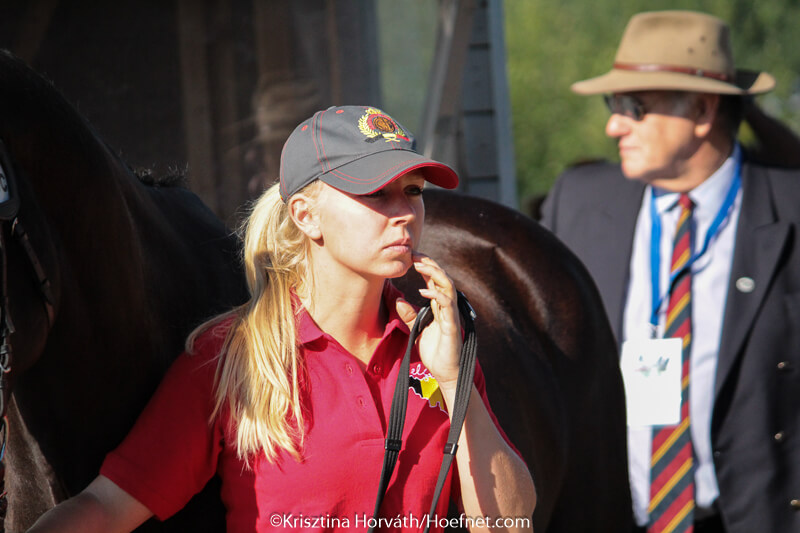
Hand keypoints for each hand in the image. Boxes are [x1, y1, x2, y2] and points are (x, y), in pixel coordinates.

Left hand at [394, 252, 461, 391]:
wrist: (445, 372)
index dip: (425, 267)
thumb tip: (398, 301)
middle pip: (443, 278)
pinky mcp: (452, 325)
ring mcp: (451, 314)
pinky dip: (436, 295)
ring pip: (448, 286)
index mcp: (439, 306)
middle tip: (414, 254)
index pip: (435, 281)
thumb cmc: (434, 351)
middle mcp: (447, 307)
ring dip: (434, 273)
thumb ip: (409, 316)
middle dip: (430, 264)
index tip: (412, 256)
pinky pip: (446, 305)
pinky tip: (423, 290)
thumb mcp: (417, 330)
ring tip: (419, 265)